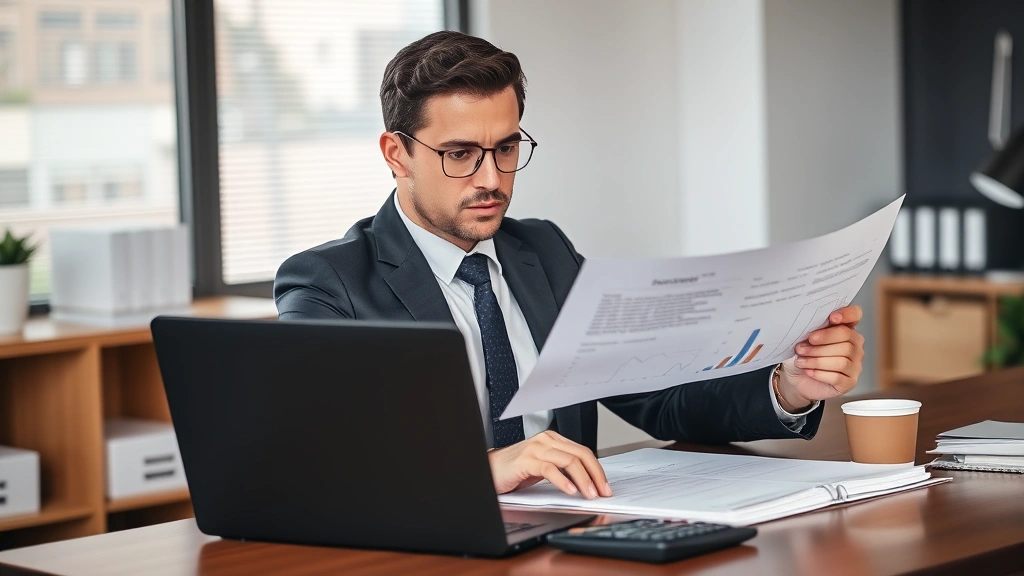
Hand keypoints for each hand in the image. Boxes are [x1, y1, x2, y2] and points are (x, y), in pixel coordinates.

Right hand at [488, 430, 613, 498]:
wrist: (488, 469)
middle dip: (596, 475)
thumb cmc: (515, 469)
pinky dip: (563, 481)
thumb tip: (587, 482)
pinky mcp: (526, 461)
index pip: (583, 452)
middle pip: (581, 455)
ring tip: (590, 494)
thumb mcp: (544, 467)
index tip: (605, 486)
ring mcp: (536, 449)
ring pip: (569, 461)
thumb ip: (563, 469)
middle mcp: (546, 440)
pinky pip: (550, 469)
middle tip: (603, 491)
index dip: (598, 470)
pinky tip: (570, 491)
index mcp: (553, 439)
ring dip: (584, 480)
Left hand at [777, 305, 864, 410]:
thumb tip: (805, 325)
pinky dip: (820, 374)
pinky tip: (808, 371)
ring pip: (842, 360)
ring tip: (800, 361)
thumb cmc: (802, 356)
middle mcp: (854, 346)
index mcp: (844, 329)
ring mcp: (855, 365)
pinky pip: (838, 377)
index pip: (855, 315)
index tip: (831, 318)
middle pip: (847, 336)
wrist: (796, 379)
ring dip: (817, 360)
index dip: (847, 314)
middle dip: (823, 340)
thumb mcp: (801, 339)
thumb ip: (808, 329)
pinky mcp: (849, 382)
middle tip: (802, 346)